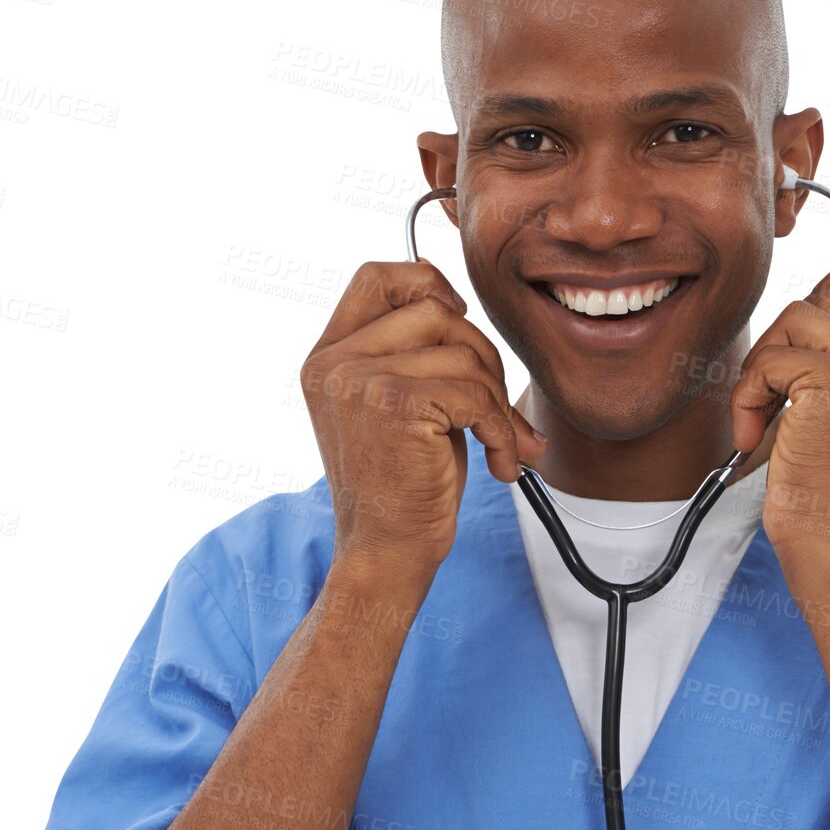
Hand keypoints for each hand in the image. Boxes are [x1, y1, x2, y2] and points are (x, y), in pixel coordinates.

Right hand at [300, 260, 547, 576]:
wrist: (387, 552)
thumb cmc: (404, 487)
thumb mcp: (400, 405)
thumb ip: (416, 353)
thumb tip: (457, 301)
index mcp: (328, 356)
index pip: (376, 277)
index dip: (429, 283)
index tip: (460, 322)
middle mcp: (333, 362)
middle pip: (434, 309)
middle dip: (482, 355)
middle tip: (494, 409)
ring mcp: (358, 380)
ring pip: (462, 351)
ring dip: (497, 400)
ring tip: (501, 444)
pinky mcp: (393, 403)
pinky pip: (474, 391)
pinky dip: (502, 428)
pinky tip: (501, 462)